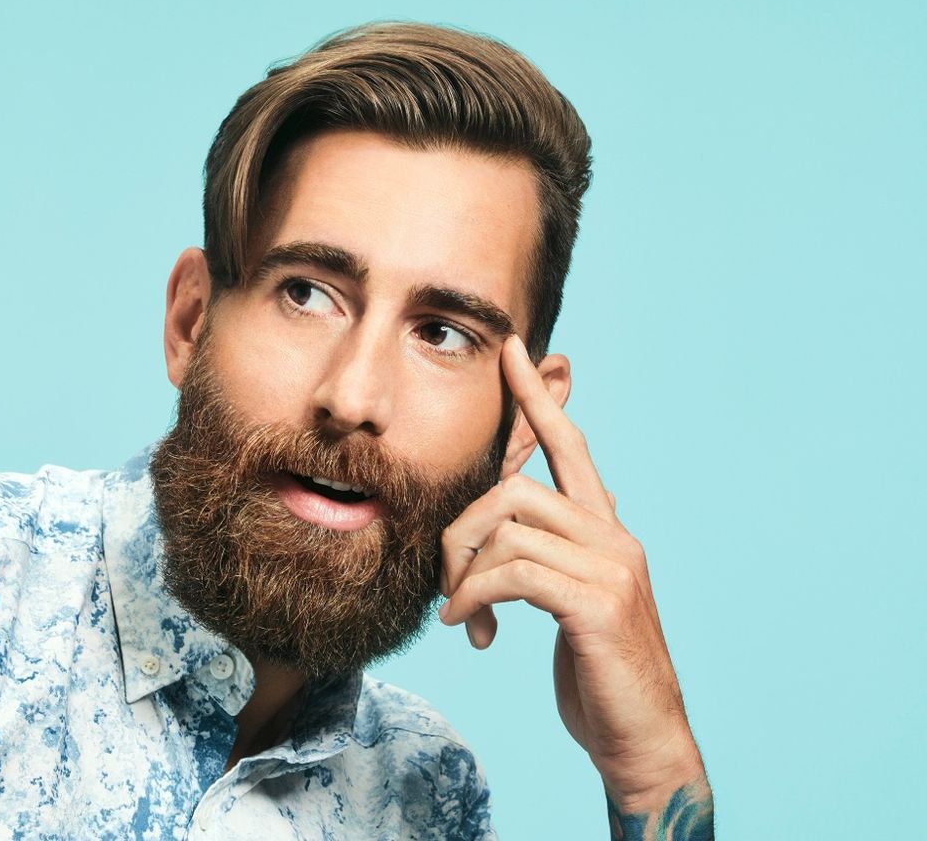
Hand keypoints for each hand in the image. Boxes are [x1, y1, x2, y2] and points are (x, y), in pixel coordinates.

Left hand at [438, 335, 705, 807]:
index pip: (571, 445)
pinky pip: (514, 572)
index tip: (514, 348)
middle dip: (463, 529)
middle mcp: (614, 536)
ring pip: (509, 525)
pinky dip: (476, 597)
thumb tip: (519, 530)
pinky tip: (471, 630)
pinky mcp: (598, 604)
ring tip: (459, 613)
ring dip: (465, 572)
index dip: (539, 397)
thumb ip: (548, 557)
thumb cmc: (599, 670)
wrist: (643, 740)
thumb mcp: (569, 602)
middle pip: (516, 489)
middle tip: (446, 581)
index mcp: (605, 529)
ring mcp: (611, 567)